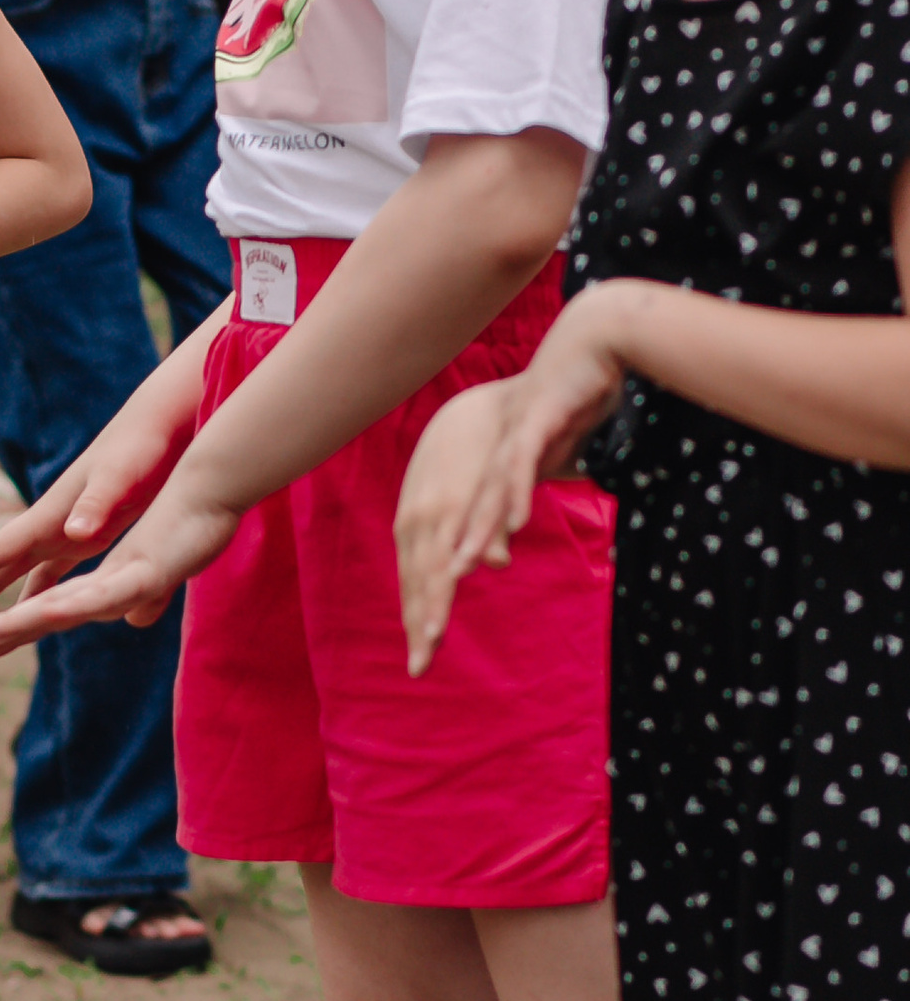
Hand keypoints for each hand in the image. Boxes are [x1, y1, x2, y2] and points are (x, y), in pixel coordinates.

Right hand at [0, 387, 197, 647]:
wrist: (156, 424)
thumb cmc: (139, 447)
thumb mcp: (119, 477)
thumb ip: (95, 503)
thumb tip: (72, 531)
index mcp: (50, 515)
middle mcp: (48, 525)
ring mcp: (63, 531)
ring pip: (18, 575)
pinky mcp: (85, 535)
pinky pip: (48, 574)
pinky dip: (33, 596)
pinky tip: (29, 616)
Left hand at [395, 297, 628, 675]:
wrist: (582, 349)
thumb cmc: (554, 413)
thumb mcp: (523, 475)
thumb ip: (505, 511)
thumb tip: (494, 551)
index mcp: (463, 487)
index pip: (436, 556)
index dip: (426, 604)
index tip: (419, 650)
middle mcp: (469, 471)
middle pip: (442, 547)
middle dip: (431, 603)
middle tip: (422, 651)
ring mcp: (496, 450)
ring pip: (474, 513)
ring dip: (463, 555)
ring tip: (450, 597)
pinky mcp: (528, 427)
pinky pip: (516, 472)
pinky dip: (509, 502)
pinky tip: (505, 535)